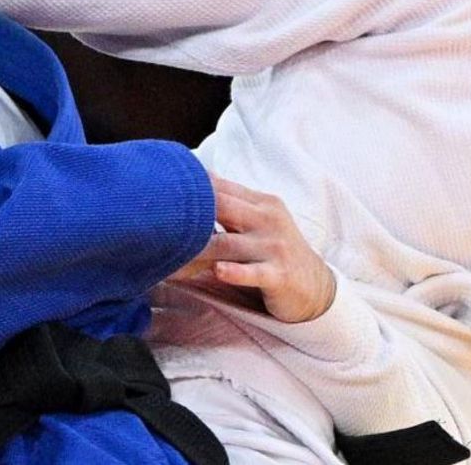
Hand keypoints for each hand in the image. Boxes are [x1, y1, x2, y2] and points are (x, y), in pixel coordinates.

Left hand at [170, 175, 335, 323]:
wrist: (316, 286)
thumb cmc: (276, 251)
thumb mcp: (259, 222)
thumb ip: (232, 204)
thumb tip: (194, 183)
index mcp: (262, 203)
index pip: (221, 188)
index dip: (191, 189)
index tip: (158, 190)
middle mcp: (268, 220)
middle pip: (222, 208)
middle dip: (190, 213)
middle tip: (155, 218)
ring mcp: (274, 247)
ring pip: (229, 244)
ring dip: (198, 250)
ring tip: (170, 256)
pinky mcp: (279, 275)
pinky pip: (253, 272)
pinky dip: (235, 272)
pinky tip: (218, 271)